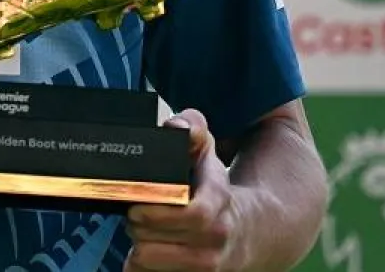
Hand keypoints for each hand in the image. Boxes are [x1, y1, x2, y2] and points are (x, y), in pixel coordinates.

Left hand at [124, 109, 238, 271]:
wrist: (250, 231)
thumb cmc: (216, 189)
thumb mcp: (208, 153)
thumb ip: (192, 129)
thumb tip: (174, 126)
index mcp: (219, 202)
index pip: (193, 216)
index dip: (158, 214)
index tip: (135, 207)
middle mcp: (216, 238)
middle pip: (160, 242)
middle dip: (137, 227)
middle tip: (133, 215)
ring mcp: (208, 265)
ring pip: (152, 265)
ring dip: (138, 247)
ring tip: (141, 231)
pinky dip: (140, 266)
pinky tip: (145, 251)